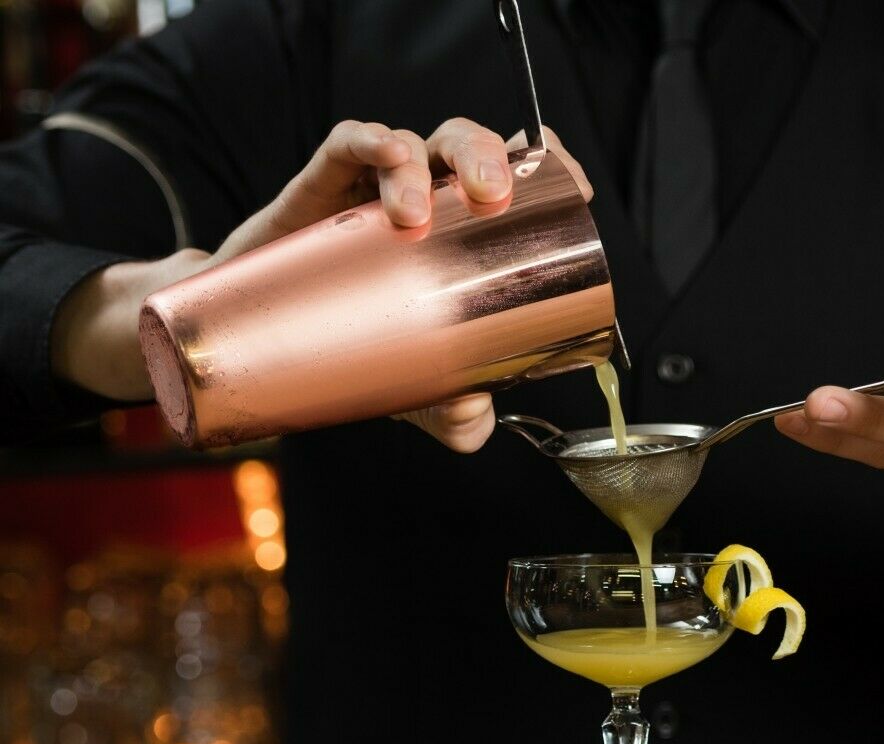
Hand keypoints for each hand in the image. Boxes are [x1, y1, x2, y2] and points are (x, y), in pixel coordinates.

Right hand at [52, 117, 589, 453]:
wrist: (264, 344)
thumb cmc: (355, 346)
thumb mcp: (415, 391)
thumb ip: (453, 414)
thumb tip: (474, 419)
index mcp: (466, 233)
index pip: (517, 180)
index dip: (550, 170)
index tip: (575, 189)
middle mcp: (428, 201)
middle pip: (468, 150)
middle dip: (487, 158)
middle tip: (492, 197)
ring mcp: (374, 190)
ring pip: (413, 143)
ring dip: (421, 162)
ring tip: (414, 212)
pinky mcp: (320, 186)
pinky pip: (346, 144)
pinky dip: (368, 140)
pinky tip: (384, 151)